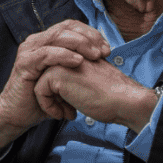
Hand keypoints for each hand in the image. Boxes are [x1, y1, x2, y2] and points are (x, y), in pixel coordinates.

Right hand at [0, 20, 109, 160]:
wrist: (19, 114)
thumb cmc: (43, 97)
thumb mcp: (65, 78)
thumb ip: (79, 66)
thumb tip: (103, 60)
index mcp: (47, 41)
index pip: (71, 26)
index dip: (91, 34)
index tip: (107, 49)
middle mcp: (37, 41)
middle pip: (66, 28)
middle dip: (89, 37)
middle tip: (104, 51)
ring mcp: (29, 51)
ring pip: (57, 36)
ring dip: (79, 44)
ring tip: (95, 55)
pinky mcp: (25, 64)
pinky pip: (46, 54)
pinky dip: (64, 55)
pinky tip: (78, 61)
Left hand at [33, 60, 158, 131]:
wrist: (123, 100)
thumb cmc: (111, 94)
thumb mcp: (90, 77)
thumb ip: (74, 73)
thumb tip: (58, 86)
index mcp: (77, 49)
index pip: (55, 69)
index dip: (61, 90)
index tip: (74, 103)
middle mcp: (67, 50)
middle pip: (46, 75)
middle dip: (53, 94)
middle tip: (68, 108)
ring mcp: (60, 60)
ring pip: (40, 83)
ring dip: (51, 101)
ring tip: (68, 111)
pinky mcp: (55, 73)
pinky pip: (39, 91)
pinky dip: (48, 106)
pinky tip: (64, 113)